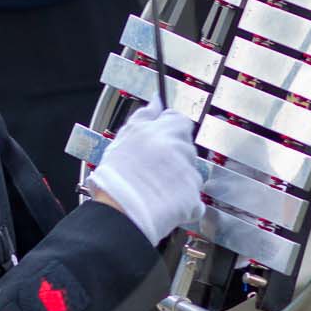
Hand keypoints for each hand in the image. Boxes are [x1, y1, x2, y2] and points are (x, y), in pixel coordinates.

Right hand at [87, 106, 206, 245]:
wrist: (120, 210)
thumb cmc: (117, 174)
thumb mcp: (126, 135)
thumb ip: (145, 115)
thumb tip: (157, 100)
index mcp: (168, 131)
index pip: (179, 121)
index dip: (169, 129)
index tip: (159, 138)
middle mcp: (183, 150)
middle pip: (185, 148)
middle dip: (173, 156)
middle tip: (152, 168)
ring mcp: (190, 176)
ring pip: (189, 173)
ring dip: (177, 179)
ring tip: (154, 188)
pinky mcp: (193, 199)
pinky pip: (193, 199)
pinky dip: (182, 202)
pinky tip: (163, 204)